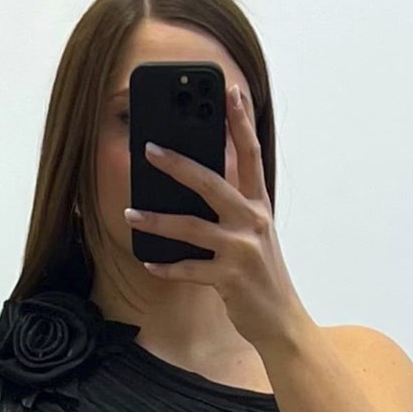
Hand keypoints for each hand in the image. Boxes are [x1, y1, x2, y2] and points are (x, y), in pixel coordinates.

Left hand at [125, 80, 302, 352]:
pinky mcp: (230, 278)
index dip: (240, 121)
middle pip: (212, 182)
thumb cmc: (262, 274)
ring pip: (192, 227)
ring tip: (130, 213)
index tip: (230, 91)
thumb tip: (200, 176)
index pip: (250, 154)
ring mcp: (242, 250)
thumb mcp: (254, 233)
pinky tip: (148, 260)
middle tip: (150, 149)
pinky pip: (189, 269)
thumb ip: (235, 204)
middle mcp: (252, 221)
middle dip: (178, 164)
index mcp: (259, 205)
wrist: (281, 320)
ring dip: (157, 220)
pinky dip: (166, 266)